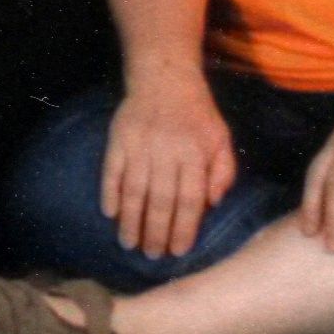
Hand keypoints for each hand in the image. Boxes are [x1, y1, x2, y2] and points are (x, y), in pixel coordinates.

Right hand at [98, 73, 237, 263]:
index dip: (183, 228)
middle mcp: (166, 151)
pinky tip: (110, 213)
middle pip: (160, 200)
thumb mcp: (221, 139)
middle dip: (155, 232)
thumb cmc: (197, 114)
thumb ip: (223, 172)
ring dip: (130, 220)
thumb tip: (213, 204)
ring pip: (134, 190)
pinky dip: (109, 192)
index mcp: (194, 154)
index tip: (178, 250)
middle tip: (152, 256)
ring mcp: (139, 145)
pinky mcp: (118, 138)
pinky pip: (111, 170)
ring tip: (129, 244)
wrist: (164, 77)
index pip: (189, 200)